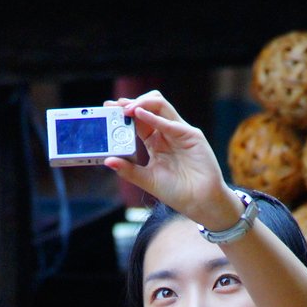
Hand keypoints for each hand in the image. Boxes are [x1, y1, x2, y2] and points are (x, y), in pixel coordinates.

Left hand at [103, 91, 242, 229]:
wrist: (200, 203)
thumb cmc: (177, 192)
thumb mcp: (147, 180)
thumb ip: (128, 170)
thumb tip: (108, 161)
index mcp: (156, 142)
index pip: (138, 120)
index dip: (123, 112)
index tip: (107, 108)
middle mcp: (167, 133)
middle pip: (149, 107)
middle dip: (130, 103)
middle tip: (113, 106)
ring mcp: (180, 132)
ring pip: (161, 106)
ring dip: (141, 104)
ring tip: (125, 109)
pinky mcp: (191, 136)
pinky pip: (171, 123)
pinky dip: (154, 117)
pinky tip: (139, 115)